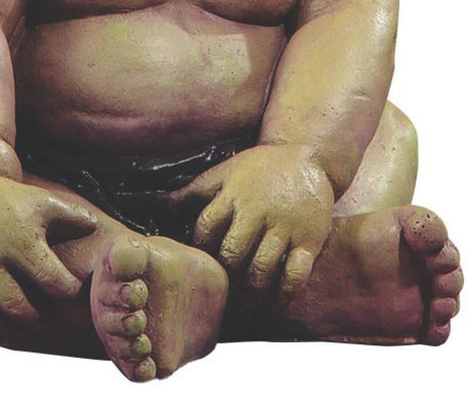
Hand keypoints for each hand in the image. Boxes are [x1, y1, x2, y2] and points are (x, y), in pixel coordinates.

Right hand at [0, 175, 96, 326]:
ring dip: (11, 328)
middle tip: (45, 314)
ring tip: (23, 321)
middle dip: (38, 318)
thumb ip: (72, 217)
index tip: (68, 287)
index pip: (53, 283)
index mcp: (20, 243)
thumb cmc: (4, 195)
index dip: (67, 290)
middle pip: (21, 310)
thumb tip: (98, 228)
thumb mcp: (40, 200)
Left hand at [170, 144, 333, 302]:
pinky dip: (283, 297)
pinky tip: (273, 307)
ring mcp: (286, 227)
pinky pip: (295, 275)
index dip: (199, 250)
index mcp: (235, 194)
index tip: (197, 265)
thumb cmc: (260, 167)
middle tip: (217, 298)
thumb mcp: (226, 171)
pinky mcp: (310, 240)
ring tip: (240, 309)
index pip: (207, 228)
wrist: (309, 158)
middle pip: (233, 254)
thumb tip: (158, 206)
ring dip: (249, 296)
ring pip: (262, 270)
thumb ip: (195, 190)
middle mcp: (259, 211)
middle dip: (223, 278)